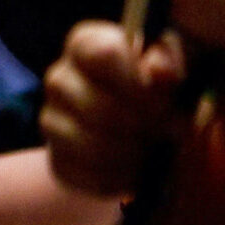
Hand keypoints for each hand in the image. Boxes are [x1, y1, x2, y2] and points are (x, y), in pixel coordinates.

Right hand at [40, 21, 185, 196]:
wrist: (148, 140)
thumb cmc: (161, 93)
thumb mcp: (173, 70)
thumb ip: (168, 64)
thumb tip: (157, 71)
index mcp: (85, 44)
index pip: (102, 54)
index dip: (137, 82)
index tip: (167, 103)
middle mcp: (60, 78)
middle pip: (95, 105)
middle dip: (141, 126)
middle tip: (170, 135)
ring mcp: (51, 120)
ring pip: (89, 144)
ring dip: (133, 155)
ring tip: (156, 154)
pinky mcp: (58, 160)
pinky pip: (86, 175)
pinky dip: (120, 180)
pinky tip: (138, 172)